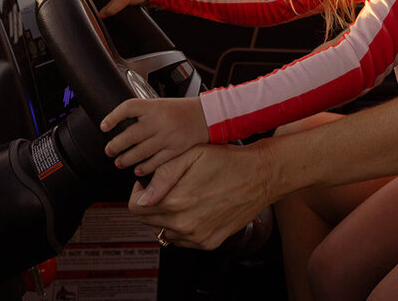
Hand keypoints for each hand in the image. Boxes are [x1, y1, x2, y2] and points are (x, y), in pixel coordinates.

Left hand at [101, 96, 209, 175]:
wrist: (207, 116)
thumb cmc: (182, 110)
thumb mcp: (161, 104)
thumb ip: (144, 113)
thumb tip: (120, 125)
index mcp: (155, 106)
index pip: (128, 108)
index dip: (113, 117)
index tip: (104, 126)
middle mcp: (160, 120)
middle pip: (131, 134)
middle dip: (116, 145)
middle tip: (109, 150)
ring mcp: (168, 136)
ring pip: (141, 151)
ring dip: (126, 159)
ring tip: (120, 161)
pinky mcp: (176, 149)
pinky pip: (156, 161)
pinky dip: (144, 167)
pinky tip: (138, 169)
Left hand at [128, 142, 276, 249]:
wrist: (261, 175)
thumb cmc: (230, 161)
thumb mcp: (192, 155)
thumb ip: (163, 175)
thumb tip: (143, 196)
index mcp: (176, 201)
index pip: (136, 208)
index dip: (138, 192)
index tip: (150, 184)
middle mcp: (185, 224)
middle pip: (148, 221)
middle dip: (152, 204)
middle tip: (169, 188)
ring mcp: (198, 237)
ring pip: (164, 232)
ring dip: (167, 217)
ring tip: (184, 197)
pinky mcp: (210, 242)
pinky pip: (183, 240)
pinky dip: (183, 227)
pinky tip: (196, 209)